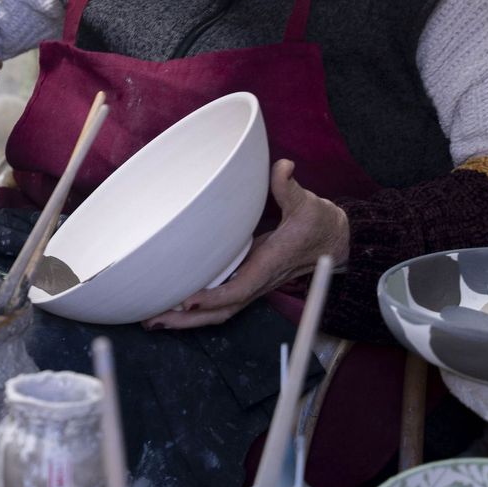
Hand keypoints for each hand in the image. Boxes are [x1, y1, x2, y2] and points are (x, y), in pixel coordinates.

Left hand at [143, 159, 348, 330]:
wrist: (334, 242)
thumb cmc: (319, 224)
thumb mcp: (307, 202)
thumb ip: (289, 186)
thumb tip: (283, 167)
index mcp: (269, 265)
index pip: (239, 289)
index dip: (213, 298)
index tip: (187, 299)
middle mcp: (257, 281)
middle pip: (221, 311)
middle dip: (188, 319)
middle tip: (153, 319)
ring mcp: (251, 283)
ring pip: (218, 311)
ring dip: (187, 319)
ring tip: (153, 319)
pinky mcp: (247, 279)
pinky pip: (220, 302)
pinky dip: (196, 308)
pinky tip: (174, 305)